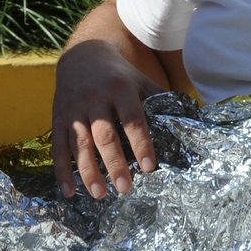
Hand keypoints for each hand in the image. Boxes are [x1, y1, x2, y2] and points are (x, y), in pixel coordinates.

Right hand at [50, 40, 161, 199]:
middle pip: (104, 135)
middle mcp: (95, 99)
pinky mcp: (59, 118)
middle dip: (114, 163)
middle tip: (125, 188)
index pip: (132, 119)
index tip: (150, 168)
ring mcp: (74, 110)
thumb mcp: (140, 81)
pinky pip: (59, 147)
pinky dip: (62, 171)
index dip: (141, 143)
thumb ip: (160, 101)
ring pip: (80, 144)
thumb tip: (192, 122)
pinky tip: (70, 192)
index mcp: (120, 89)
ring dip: (88, 171)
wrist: (82, 55)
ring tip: (100, 194)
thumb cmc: (119, 76)